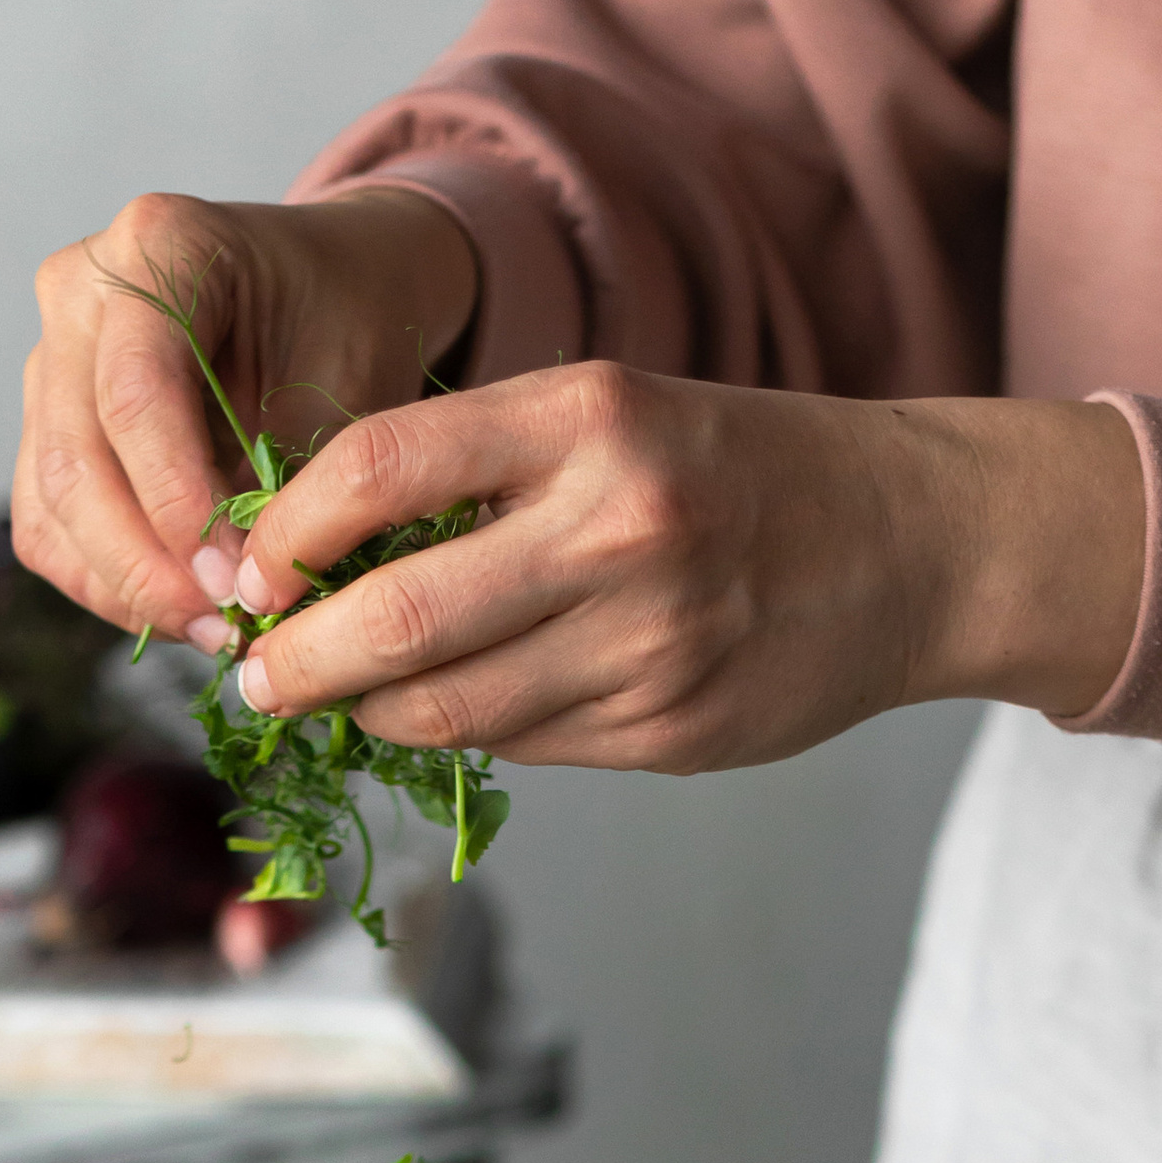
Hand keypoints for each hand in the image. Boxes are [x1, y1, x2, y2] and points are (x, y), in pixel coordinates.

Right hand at [13, 189, 479, 649]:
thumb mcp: (349, 383)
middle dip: (146, 567)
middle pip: (74, 460)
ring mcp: (50, 359)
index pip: (135, 396)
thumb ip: (290, 479)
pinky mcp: (46, 426)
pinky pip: (49, 529)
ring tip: (214, 629)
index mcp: (158, 244)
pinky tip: (181, 609)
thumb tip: (244, 595)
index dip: (178, 507)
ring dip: (126, 588)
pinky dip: (109, 585)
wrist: (329, 289)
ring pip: (50, 505)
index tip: (236, 585)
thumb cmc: (346, 321)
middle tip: (223, 628)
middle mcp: (80, 291)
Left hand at [226, 367, 1145, 767]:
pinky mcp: (670, 727)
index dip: (286, 530)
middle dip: (299, 661)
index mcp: (592, 417)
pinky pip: (523, 745)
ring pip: (449, 707)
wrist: (913, 541)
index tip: (248, 566)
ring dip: (369, 714)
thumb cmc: (735, 470)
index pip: (379, 466)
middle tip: (255, 675)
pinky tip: (457, 710)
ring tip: (337, 700)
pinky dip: (468, 733)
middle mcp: (620, 528)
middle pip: (398, 618)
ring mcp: (651, 641)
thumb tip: (322, 567)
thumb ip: (481, 474)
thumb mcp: (613, 418)